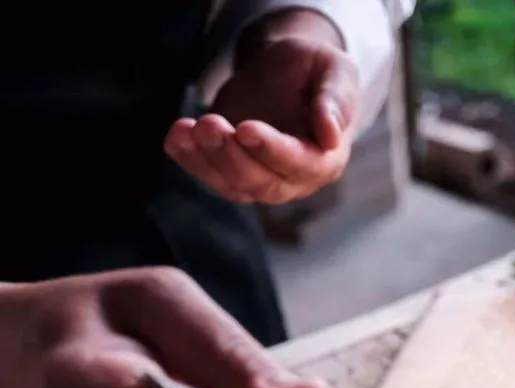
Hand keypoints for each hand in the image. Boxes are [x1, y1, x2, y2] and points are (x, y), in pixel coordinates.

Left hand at [164, 10, 358, 204]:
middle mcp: (294, 180)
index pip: (300, 165)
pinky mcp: (233, 171)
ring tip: (186, 128)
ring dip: (206, 160)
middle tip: (208, 123)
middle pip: (261, 182)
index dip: (272, 150)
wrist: (289, 74)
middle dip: (231, 155)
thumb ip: (336, 102)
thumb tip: (331, 136)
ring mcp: (262, 180)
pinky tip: (176, 136)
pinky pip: (212, 177)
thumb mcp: (335, 73)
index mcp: (325, 159)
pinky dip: (191, 160)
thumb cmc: (317, 73)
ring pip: (233, 185)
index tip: (245, 128)